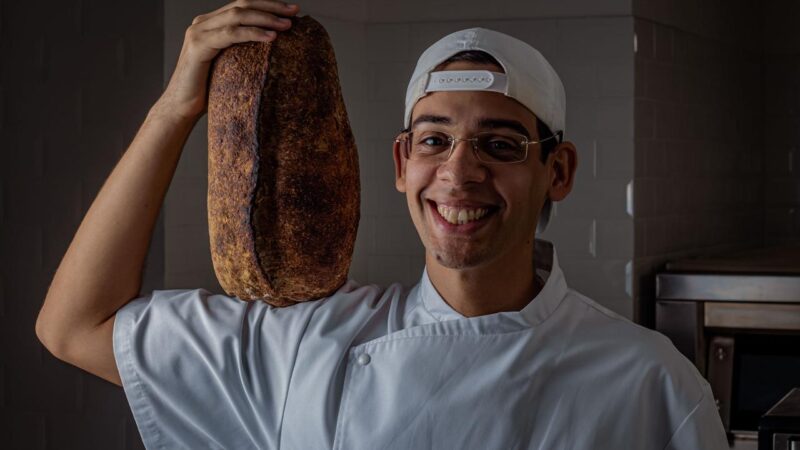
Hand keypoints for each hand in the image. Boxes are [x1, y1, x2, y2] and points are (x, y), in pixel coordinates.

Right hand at [156, 0, 299, 120]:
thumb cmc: (209, 91)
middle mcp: (202, 23)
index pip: (242, 6)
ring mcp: (198, 32)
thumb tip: (274, 49)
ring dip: (266, 18)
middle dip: (271, 6)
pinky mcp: (198, 45)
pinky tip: (271, 37)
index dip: (268, 4)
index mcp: (211, 24)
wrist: (182, 107)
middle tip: (295, 11)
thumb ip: (243, 51)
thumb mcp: (230, 65)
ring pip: (238, 16)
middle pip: (242, 5)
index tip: (291, 10)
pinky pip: (231, 34)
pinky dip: (253, 33)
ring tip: (286, 25)